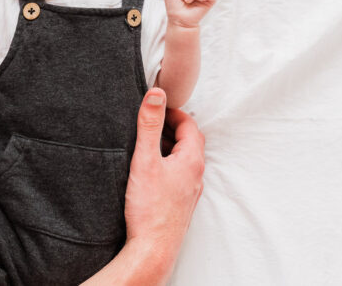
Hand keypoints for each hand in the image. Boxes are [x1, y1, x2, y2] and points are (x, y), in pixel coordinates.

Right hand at [123, 89, 205, 280]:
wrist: (153, 249)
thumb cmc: (150, 207)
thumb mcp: (145, 159)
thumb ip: (149, 124)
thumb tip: (156, 93)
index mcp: (192, 161)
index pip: (190, 126)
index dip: (174, 113)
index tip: (157, 108)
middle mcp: (196, 175)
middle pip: (189, 142)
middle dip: (172, 128)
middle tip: (151, 122)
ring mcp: (190, 191)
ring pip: (184, 160)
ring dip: (170, 147)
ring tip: (147, 144)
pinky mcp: (181, 203)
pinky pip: (179, 176)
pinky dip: (168, 165)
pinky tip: (150, 171)